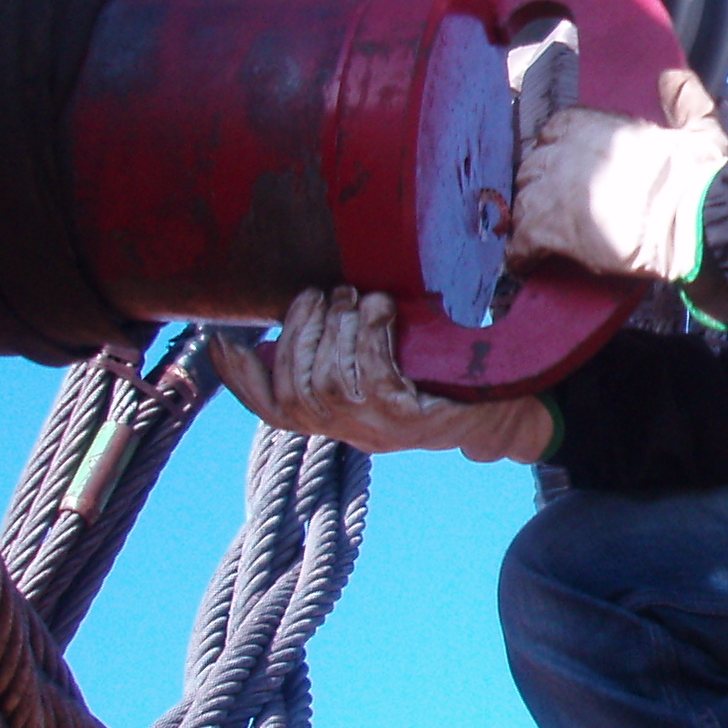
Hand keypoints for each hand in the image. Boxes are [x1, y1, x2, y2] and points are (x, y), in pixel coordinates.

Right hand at [212, 287, 552, 462]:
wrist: (508, 403)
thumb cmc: (444, 372)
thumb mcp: (387, 358)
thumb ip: (344, 347)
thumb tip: (296, 314)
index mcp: (338, 419)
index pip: (270, 407)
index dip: (240, 378)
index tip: (220, 339)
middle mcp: (353, 433)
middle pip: (295, 391)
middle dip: (299, 333)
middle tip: (322, 293)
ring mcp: (380, 433)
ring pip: (327, 384)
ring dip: (335, 330)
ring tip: (352, 295)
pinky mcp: (411, 423)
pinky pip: (371, 380)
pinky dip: (369, 336)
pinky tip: (380, 309)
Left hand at [509, 68, 727, 281]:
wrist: (692, 221)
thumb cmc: (695, 178)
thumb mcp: (698, 128)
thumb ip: (683, 99)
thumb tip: (672, 77)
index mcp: (593, 125)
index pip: (556, 129)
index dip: (560, 148)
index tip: (569, 163)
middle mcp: (564, 152)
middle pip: (534, 165)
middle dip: (542, 182)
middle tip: (557, 202)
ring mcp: (551, 191)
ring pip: (522, 200)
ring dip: (530, 215)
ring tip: (542, 231)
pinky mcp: (548, 230)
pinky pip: (520, 242)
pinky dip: (521, 253)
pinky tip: (525, 261)